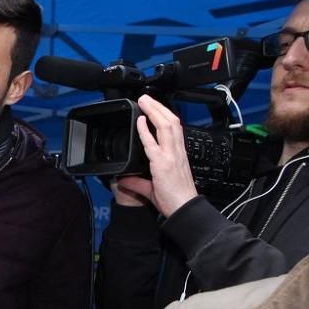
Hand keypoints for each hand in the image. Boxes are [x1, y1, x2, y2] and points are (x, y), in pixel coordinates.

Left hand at [116, 94, 197, 216]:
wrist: (184, 210)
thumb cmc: (175, 200)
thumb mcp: (152, 188)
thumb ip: (137, 182)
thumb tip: (124, 180)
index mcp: (178, 155)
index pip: (174, 129)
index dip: (165, 116)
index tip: (156, 108)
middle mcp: (177, 153)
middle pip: (171, 122)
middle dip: (159, 107)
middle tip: (147, 98)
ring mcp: (171, 157)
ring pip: (166, 126)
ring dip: (154, 111)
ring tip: (144, 101)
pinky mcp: (163, 164)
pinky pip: (153, 143)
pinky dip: (146, 130)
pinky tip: (140, 120)